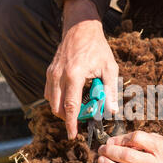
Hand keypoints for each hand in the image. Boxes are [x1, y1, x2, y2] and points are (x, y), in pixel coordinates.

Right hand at [44, 0, 118, 138]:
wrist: (80, 27)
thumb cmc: (97, 47)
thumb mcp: (109, 67)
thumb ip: (110, 90)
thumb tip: (112, 111)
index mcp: (74, 75)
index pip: (70, 106)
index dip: (70, 123)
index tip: (72, 135)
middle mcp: (59, 75)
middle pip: (57, 107)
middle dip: (67, 118)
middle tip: (80, 120)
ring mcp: (51, 73)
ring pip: (51, 101)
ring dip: (62, 109)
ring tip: (77, 109)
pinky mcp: (49, 71)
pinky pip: (49, 92)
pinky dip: (57, 100)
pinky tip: (69, 98)